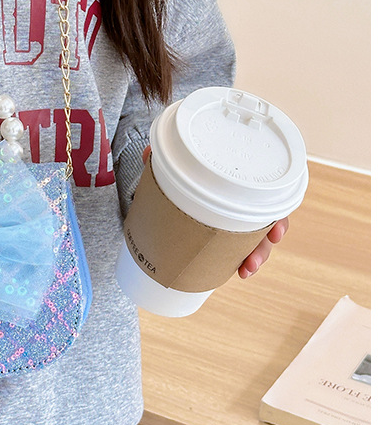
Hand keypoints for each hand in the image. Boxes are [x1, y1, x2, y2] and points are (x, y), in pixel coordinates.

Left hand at [141, 145, 288, 279]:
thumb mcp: (176, 160)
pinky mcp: (221, 232)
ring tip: (244, 270)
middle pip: (264, 227)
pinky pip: (236, 248)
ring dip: (253, 258)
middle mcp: (244, 203)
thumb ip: (164, 157)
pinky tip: (237, 272)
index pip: (269, 200)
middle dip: (262, 247)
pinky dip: (237, 260)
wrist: (177, 174)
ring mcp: (235, 220)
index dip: (277, 218)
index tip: (276, 233)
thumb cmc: (188, 164)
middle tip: (252, 261)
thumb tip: (147, 153)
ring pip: (254, 242)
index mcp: (241, 183)